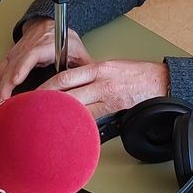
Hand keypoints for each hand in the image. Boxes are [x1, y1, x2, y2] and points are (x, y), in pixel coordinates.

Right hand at [0, 17, 92, 100]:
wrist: (51, 22)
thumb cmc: (65, 38)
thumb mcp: (78, 50)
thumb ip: (85, 67)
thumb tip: (92, 84)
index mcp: (49, 42)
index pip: (33, 54)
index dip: (22, 67)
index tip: (15, 81)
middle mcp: (32, 44)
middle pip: (16, 63)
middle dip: (7, 82)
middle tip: (3, 100)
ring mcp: (21, 48)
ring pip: (7, 65)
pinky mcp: (14, 52)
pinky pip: (3, 65)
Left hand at [39, 60, 169, 118]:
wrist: (159, 81)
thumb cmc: (137, 74)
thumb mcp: (111, 66)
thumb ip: (92, 74)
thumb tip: (73, 83)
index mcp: (97, 67)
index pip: (65, 76)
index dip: (47, 86)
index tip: (36, 93)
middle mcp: (100, 80)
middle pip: (66, 91)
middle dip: (47, 100)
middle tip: (33, 108)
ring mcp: (106, 94)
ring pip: (77, 104)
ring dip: (60, 112)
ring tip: (46, 119)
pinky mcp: (114, 107)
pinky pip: (92, 116)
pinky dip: (79, 121)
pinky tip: (70, 126)